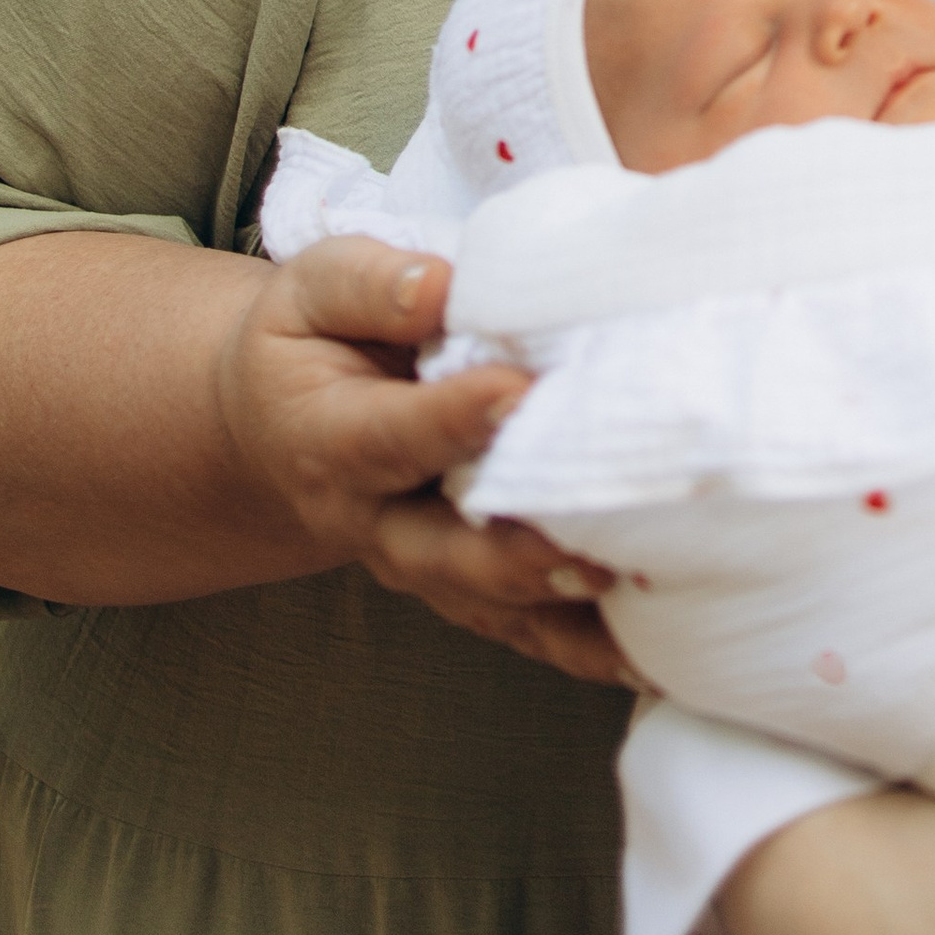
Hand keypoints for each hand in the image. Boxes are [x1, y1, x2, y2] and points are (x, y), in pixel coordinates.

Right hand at [214, 235, 627, 682]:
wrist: (280, 424)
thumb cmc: (311, 341)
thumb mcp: (313, 290)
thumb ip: (372, 285)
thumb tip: (439, 286)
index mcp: (331, 440)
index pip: (393, 437)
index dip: (454, 419)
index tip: (519, 392)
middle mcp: (374, 521)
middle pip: (443, 553)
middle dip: (518, 552)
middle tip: (592, 536)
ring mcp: (421, 565)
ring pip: (492, 603)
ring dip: (566, 608)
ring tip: (644, 592)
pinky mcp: (466, 587)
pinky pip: (526, 628)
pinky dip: (586, 646)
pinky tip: (653, 650)